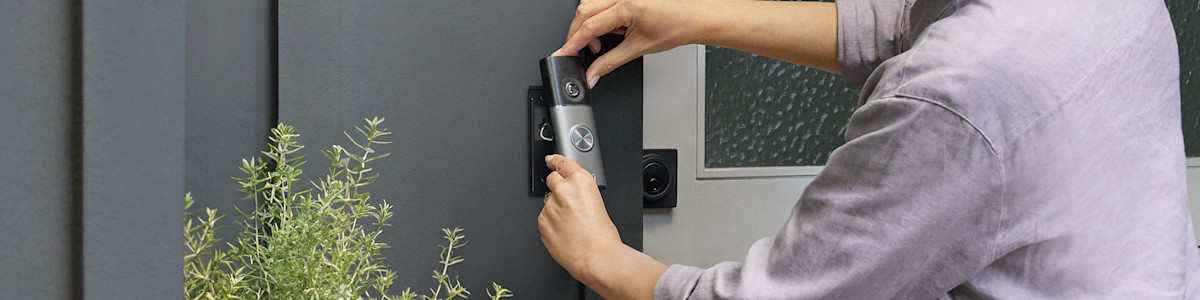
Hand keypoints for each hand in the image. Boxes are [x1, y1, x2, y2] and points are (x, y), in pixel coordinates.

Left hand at [538, 155, 622, 282]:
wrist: (596, 257)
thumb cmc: (602, 236)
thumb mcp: (598, 202)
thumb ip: (581, 192)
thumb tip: (573, 195)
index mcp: (581, 181)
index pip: (563, 163)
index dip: (555, 160)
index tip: (551, 159)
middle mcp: (563, 190)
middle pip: (552, 179)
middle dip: (557, 187)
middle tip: (568, 203)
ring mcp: (550, 206)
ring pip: (549, 203)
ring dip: (556, 210)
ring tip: (572, 225)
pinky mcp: (542, 221)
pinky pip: (545, 219)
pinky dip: (552, 224)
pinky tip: (565, 232)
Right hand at [552, 0, 711, 87]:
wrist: (694, 17)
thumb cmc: (676, 27)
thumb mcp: (638, 49)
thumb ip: (610, 63)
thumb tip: (592, 74)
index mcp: (626, 7)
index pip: (588, 26)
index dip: (572, 44)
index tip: (563, 55)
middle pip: (583, 12)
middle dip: (578, 35)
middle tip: (586, 52)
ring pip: (589, 4)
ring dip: (590, 24)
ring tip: (606, 39)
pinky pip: (601, 1)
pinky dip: (600, 16)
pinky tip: (614, 26)